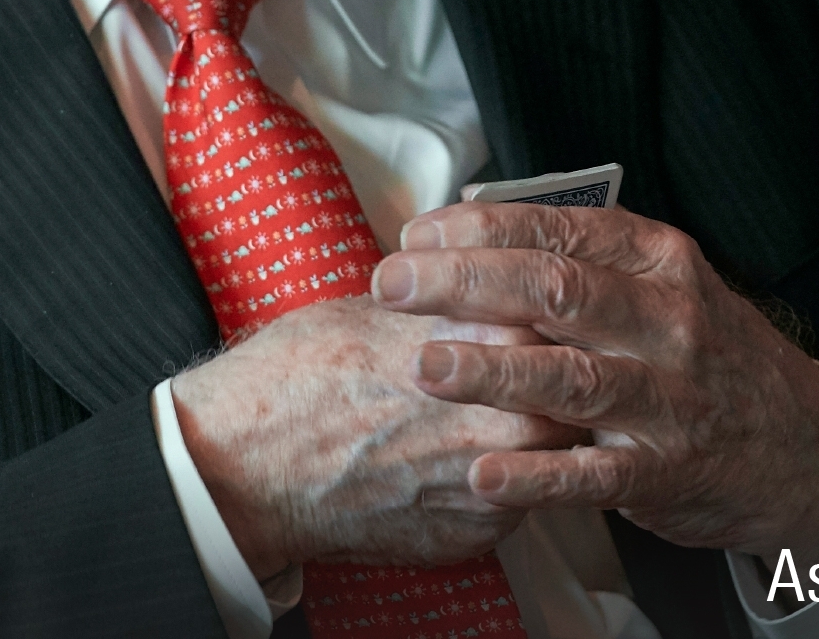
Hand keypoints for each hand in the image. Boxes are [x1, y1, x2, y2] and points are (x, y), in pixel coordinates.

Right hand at [168, 296, 585, 575]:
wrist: (244, 467)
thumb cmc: (293, 378)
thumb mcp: (376, 307)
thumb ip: (450, 301)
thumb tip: (486, 284)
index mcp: (482, 343)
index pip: (557, 314)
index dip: (550, 306)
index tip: (545, 303)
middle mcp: (501, 416)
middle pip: (574, 387)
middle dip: (559, 373)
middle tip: (533, 361)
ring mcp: (491, 483)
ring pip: (557, 451)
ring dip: (538, 428)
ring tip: (498, 411)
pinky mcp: (477, 534)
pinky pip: (517, 501)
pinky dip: (501, 479)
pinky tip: (461, 459)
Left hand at [369, 203, 818, 564]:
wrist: (801, 445)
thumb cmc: (705, 353)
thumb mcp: (663, 286)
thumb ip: (582, 260)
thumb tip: (469, 236)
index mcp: (659, 262)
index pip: (559, 229)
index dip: (480, 229)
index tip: (415, 236)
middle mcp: (668, 321)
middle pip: (556, 291)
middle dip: (465, 284)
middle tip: (392, 285)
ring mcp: (669, 399)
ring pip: (573, 378)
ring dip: (493, 371)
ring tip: (424, 366)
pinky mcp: (666, 472)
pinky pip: (594, 476)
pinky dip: (536, 475)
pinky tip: (482, 472)